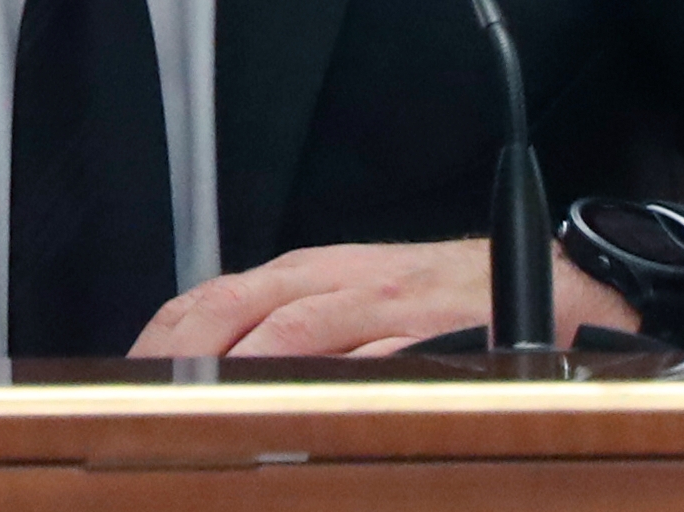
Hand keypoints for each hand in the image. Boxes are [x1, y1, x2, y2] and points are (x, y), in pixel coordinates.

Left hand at [127, 239, 683, 357]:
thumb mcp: (357, 298)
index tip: (127, 377)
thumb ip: (293, 324)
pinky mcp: (434, 332)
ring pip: (294, 331)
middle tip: (143, 399)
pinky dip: (331, 382)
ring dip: (242, 367)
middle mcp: (339, 281)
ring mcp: (386, 307)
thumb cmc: (446, 301)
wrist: (556, 282)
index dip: (164, 337)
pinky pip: (372, 358)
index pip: (213, 296)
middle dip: (184, 352)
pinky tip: (297, 411)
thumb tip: (217, 369)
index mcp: (312, 273)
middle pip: (237, 308)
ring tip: (200, 404)